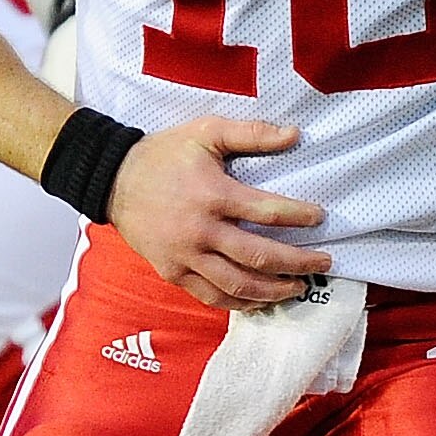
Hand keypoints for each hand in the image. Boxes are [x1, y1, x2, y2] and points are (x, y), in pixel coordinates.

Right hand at [108, 118, 328, 310]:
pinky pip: (210, 296)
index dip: (299, 216)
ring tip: (297, 287)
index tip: (320, 218)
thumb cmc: (164, 154)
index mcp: (212, 195)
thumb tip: (294, 135)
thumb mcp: (206, 132)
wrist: (112, 179)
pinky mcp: (172, 272)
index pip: (267, 211)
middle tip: (323, 265)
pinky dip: (239, 304)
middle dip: (297, 263)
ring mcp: (185, 256)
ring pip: (237, 285)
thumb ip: (251, 133)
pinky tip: (260, 302)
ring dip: (272, 291)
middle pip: (258, 256)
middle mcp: (200, 231)